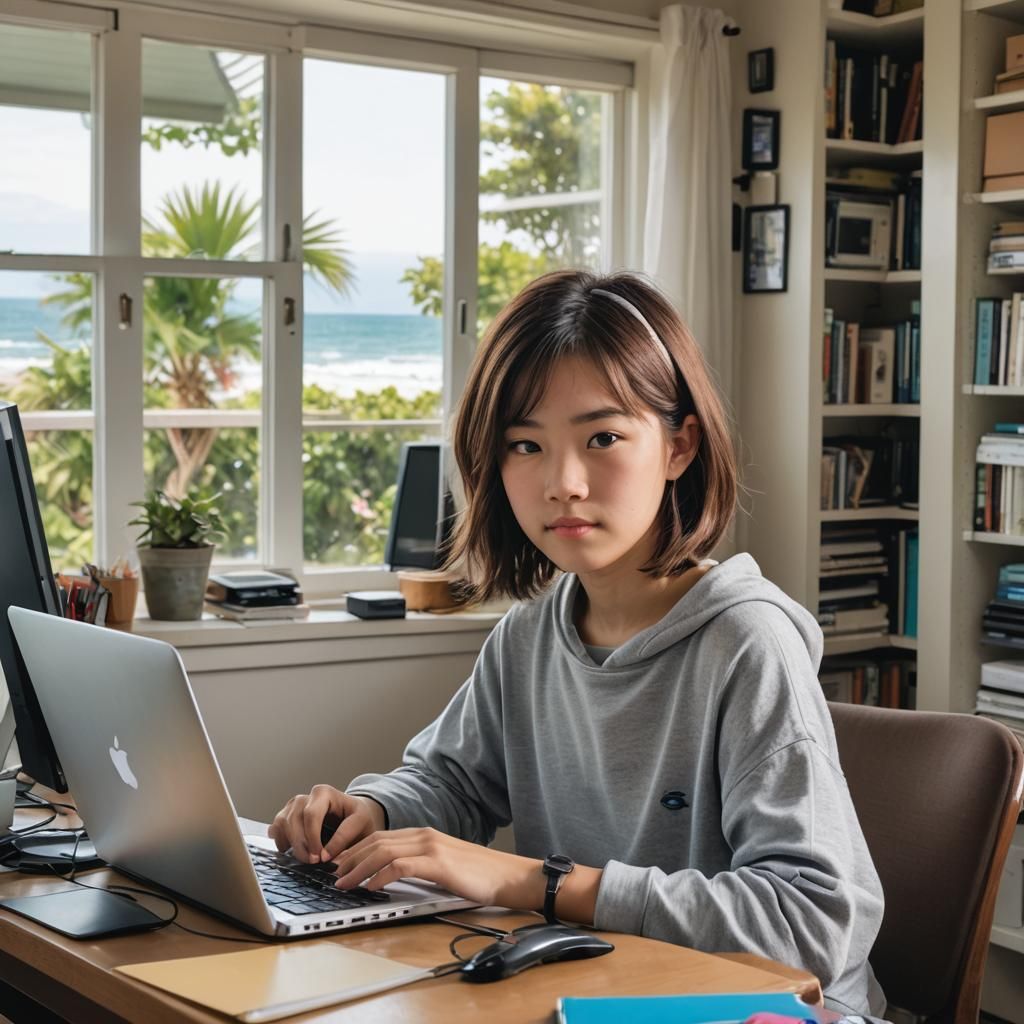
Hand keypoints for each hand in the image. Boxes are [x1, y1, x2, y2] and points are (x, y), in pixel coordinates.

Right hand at [268, 785, 385, 863]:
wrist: (352, 816)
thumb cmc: (357, 818)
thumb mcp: (361, 823)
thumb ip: (345, 836)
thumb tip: (325, 855)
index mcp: (324, 793)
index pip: (312, 815)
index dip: (314, 840)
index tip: (322, 858)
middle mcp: (306, 797)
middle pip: (294, 819)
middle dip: (302, 844)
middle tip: (313, 861)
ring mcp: (294, 806)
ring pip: (283, 823)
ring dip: (292, 844)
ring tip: (305, 858)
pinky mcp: (287, 817)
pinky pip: (276, 827)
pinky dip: (281, 840)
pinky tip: (291, 850)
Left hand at [332, 826, 546, 909]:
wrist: (507, 876)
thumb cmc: (478, 876)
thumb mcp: (442, 866)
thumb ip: (419, 865)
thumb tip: (389, 878)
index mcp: (424, 835)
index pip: (379, 837)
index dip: (355, 850)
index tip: (339, 865)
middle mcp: (424, 835)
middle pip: (376, 842)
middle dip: (349, 859)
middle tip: (333, 876)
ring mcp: (431, 847)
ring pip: (383, 851)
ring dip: (358, 868)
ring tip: (344, 884)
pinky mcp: (438, 863)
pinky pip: (401, 865)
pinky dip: (380, 875)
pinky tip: (371, 886)